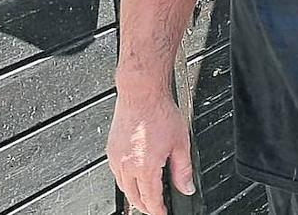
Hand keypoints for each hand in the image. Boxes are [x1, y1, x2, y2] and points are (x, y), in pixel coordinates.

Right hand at [107, 91, 195, 214]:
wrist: (141, 94)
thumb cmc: (159, 113)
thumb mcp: (181, 144)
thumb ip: (183, 170)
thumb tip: (186, 187)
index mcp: (144, 167)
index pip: (150, 199)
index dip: (158, 210)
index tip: (163, 213)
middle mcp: (126, 166)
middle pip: (133, 197)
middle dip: (145, 206)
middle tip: (155, 208)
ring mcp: (115, 158)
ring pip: (122, 186)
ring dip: (134, 194)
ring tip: (146, 196)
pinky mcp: (110, 150)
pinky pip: (116, 173)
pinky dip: (126, 180)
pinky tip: (135, 176)